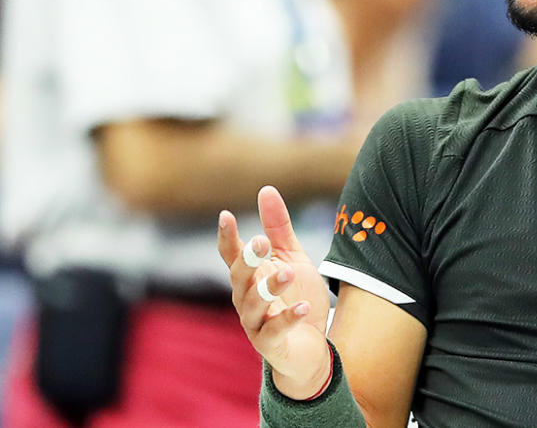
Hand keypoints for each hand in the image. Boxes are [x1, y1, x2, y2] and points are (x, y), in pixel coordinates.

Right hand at [218, 186, 332, 398]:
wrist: (310, 347)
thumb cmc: (295, 298)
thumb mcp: (292, 259)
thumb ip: (278, 229)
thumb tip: (265, 189)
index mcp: (249, 277)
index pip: (231, 255)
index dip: (227, 237)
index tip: (225, 216)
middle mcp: (245, 300)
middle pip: (239, 278)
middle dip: (248, 261)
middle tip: (260, 242)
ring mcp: (255, 323)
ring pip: (254, 305)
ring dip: (269, 288)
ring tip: (287, 273)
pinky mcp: (270, 344)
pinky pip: (274, 331)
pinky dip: (287, 318)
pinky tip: (300, 307)